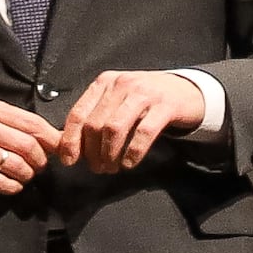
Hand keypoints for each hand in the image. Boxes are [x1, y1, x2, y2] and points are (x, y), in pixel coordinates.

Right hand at [0, 96, 62, 195]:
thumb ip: (20, 125)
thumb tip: (57, 138)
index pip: (32, 123)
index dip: (51, 139)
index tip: (58, 150)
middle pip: (27, 145)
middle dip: (40, 160)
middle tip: (39, 166)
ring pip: (15, 164)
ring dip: (26, 175)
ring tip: (24, 176)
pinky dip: (11, 186)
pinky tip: (12, 185)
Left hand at [58, 69, 210, 173]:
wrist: (186, 90)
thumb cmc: (146, 101)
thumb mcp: (116, 103)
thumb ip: (93, 118)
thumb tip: (66, 145)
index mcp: (104, 83)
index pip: (77, 114)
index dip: (70, 141)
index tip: (69, 160)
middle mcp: (121, 84)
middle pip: (95, 125)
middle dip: (92, 153)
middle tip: (98, 168)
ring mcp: (144, 93)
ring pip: (115, 128)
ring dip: (110, 154)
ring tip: (112, 168)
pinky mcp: (165, 105)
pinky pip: (143, 133)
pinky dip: (133, 152)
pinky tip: (130, 163)